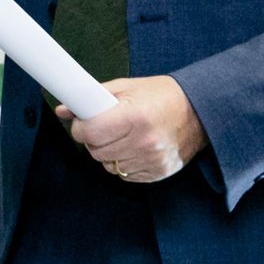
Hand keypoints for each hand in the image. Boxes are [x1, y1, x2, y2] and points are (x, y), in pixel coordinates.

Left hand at [55, 75, 207, 182]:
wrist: (200, 111)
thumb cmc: (161, 96)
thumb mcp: (126, 88)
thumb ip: (92, 98)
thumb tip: (63, 110)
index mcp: (135, 116)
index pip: (90, 132)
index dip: (80, 127)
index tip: (82, 122)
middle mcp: (145, 141)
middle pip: (96, 150)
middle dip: (93, 139)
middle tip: (103, 127)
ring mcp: (153, 160)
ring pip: (108, 165)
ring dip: (108, 152)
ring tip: (121, 136)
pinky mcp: (159, 173)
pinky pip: (125, 175)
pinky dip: (123, 163)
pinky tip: (133, 148)